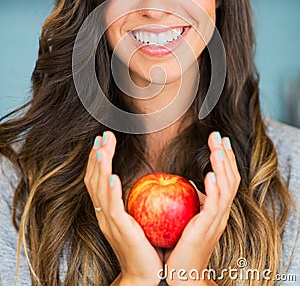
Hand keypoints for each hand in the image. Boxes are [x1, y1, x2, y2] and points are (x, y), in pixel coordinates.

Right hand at [84, 131, 161, 285]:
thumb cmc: (145, 245)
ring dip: (100, 168)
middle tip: (102, 137)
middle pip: (94, 180)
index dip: (98, 160)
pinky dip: (111, 192)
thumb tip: (148, 178)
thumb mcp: (138, 217)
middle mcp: (104, 214)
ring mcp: (109, 222)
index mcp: (108, 210)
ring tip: (102, 149)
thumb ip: (136, 199)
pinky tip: (113, 177)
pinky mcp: (120, 229)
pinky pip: (113, 208)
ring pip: (99, 190)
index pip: (98, 180)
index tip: (103, 141)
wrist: (145, 274)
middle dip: (97, 157)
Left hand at [164, 131, 240, 285]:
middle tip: (219, 136)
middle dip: (225, 156)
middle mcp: (221, 212)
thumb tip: (188, 183)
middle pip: (230, 178)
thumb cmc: (184, 247)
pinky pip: (214, 205)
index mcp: (217, 208)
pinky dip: (213, 188)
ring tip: (217, 148)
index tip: (220, 141)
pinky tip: (209, 174)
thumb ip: (195, 201)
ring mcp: (216, 220)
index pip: (226, 178)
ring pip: (225, 188)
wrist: (184, 275)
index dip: (225, 159)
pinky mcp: (207, 227)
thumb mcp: (191, 218)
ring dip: (222, 166)